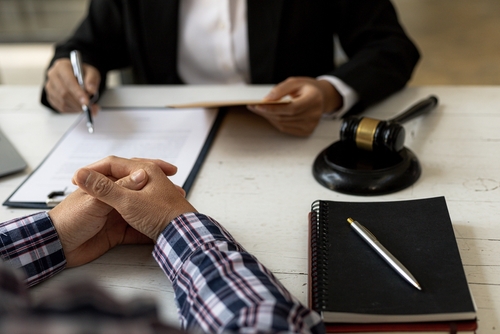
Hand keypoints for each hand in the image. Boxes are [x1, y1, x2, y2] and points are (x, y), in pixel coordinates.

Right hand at [45, 58, 100, 113]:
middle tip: (89, 108)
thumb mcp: (92, 72)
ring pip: (62, 102)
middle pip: (63, 93)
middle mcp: (53, 75)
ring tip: (87, 107)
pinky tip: (79, 107)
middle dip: (78, 102)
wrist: (77, 76)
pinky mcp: (51, 97)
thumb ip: (92, 80)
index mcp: (62, 66)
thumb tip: (91, 90)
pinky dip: (72, 110)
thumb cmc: (83, 73)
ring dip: (76, 107)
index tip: (86, 102)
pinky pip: (61, 107)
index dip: (77, 93)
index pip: (68, 81)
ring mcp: (50, 87)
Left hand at [48, 157, 179, 267]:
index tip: (170, 170)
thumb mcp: (95, 202)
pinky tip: (161, 230)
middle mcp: (113, 198)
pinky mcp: (116, 233)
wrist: (57, 248)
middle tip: (178, 192)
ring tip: (174, 212)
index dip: (152, 168)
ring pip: (141, 209)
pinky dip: (148, 231)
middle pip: (140, 190)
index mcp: (106, 185)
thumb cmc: (69, 220)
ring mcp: (116, 215)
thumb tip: (141, 174)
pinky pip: (137, 230)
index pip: (132, 171)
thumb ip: (118, 188)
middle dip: (160, 191)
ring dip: (156, 210)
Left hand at [247, 77, 342, 135]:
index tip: (258, 106)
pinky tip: (269, 115)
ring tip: (259, 110)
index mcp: (314, 99)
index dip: (274, 108)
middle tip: (252, 106)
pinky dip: (275, 122)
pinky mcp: (307, 131)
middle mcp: (314, 114)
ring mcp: (311, 125)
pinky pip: (285, 128)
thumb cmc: (307, 88)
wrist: (321, 98)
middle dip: (267, 112)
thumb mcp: (295, 82)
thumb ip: (280, 90)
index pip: (291, 108)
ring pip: (283, 123)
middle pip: (285, 116)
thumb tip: (266, 100)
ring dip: (269, 117)